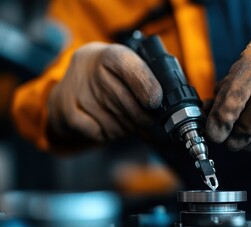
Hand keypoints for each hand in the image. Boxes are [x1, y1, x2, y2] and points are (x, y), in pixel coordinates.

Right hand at [47, 42, 161, 144]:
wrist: (76, 75)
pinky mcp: (69, 112)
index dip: (148, 88)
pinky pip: (101, 133)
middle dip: (146, 119)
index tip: (156, 102)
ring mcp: (80, 93)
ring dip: (131, 129)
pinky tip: (114, 125)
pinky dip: (112, 134)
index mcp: (112, 55)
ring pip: (118, 124)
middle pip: (129, 105)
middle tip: (155, 125)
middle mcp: (93, 72)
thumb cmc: (112, 72)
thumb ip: (147, 78)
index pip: (132, 70)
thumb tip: (168, 104)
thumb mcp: (128, 64)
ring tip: (132, 122)